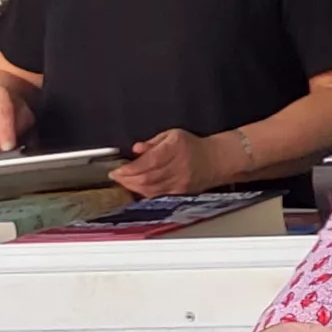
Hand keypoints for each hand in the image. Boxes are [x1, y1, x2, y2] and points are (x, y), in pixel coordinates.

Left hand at [112, 128, 226, 195]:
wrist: (215, 160)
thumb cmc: (192, 146)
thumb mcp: (172, 135)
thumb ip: (153, 142)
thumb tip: (136, 149)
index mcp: (176, 148)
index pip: (150, 161)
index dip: (130, 168)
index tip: (117, 169)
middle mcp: (179, 166)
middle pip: (147, 177)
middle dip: (127, 179)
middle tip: (116, 176)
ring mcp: (180, 181)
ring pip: (150, 189)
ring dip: (133, 187)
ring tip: (123, 182)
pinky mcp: (180, 192)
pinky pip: (157, 195)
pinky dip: (143, 193)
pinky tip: (136, 188)